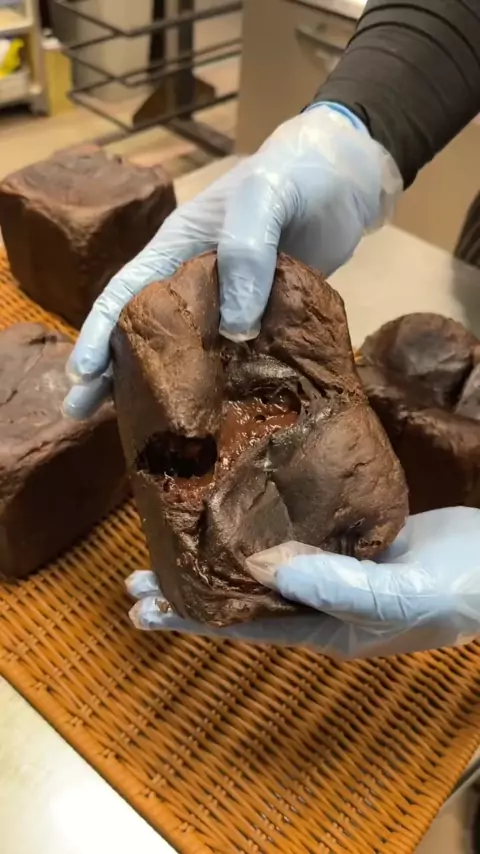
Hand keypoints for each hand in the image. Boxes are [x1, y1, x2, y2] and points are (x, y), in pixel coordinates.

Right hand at [64, 103, 400, 418]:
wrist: (349, 180)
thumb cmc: (297, 175)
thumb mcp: (265, 199)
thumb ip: (245, 252)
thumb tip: (233, 331)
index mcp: (178, 247)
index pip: (127, 292)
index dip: (100, 332)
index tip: (82, 375)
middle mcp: (194, 282)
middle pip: (143, 330)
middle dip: (111, 370)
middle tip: (81, 412)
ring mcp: (230, 306)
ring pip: (185, 352)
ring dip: (160, 386)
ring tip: (136, 427)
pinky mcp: (263, 323)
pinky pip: (233, 360)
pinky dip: (215, 387)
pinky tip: (210, 417)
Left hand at [126, 507, 479, 658]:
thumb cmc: (459, 589)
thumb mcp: (401, 594)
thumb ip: (340, 585)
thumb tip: (271, 571)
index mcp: (325, 626)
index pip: (244, 625)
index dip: (192, 617)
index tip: (144, 607)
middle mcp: (319, 602)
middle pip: (242, 599)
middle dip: (189, 592)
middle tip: (134, 580)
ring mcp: (332, 570)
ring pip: (262, 566)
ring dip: (216, 557)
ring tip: (170, 544)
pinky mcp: (347, 540)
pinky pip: (294, 535)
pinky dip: (260, 526)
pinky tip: (236, 508)